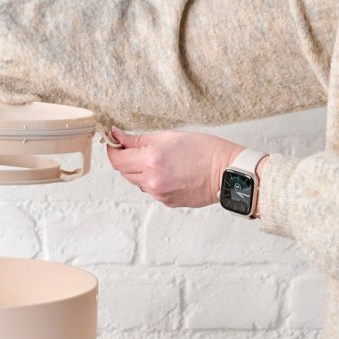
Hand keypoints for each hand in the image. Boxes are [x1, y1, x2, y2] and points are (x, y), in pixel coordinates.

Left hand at [106, 128, 243, 207]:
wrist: (226, 172)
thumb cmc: (204, 150)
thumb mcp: (170, 136)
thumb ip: (139, 139)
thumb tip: (117, 136)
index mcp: (151, 160)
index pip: (117, 160)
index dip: (112, 150)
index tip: (114, 143)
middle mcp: (152, 180)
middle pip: (125, 172)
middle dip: (128, 160)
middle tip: (140, 149)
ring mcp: (159, 193)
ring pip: (138, 182)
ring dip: (142, 172)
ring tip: (162, 161)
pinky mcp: (166, 201)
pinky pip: (152, 190)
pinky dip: (155, 181)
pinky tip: (171, 173)